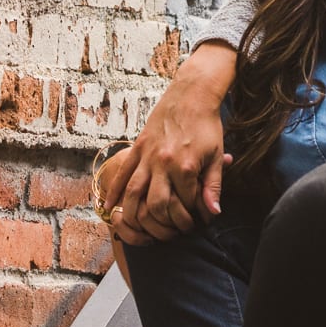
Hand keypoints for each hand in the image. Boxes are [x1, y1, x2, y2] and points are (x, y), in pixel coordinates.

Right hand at [105, 40, 236, 245]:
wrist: (192, 95)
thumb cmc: (207, 126)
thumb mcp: (216, 155)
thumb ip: (214, 186)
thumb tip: (213, 212)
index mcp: (185, 166)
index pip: (186, 203)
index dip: (193, 216)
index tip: (198, 223)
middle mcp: (163, 163)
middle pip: (156, 205)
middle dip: (165, 223)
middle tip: (173, 231)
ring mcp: (147, 155)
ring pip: (133, 192)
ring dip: (135, 215)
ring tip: (140, 229)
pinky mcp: (138, 147)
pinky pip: (122, 173)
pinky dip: (114, 191)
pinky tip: (110, 207)